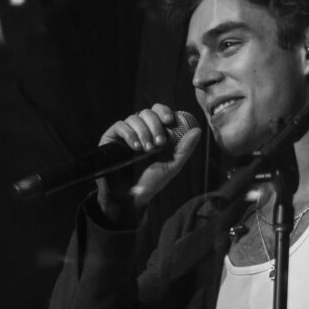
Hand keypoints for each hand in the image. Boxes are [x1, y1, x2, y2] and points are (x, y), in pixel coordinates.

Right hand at [94, 104, 202, 219]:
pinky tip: (135, 147)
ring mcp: (125, 134)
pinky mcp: (111, 139)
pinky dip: (129, 134)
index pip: (159, 112)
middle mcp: (140, 130)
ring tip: (147, 150)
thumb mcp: (172, 166)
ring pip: (134, 118)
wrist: (129, 197)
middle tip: (159, 143)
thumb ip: (184, 149)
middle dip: (155, 125)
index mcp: (155, 132)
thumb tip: (198, 130)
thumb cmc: (151, 182)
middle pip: (147, 112)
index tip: (170, 121)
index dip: (164, 111)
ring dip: (143, 132)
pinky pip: (120, 126)